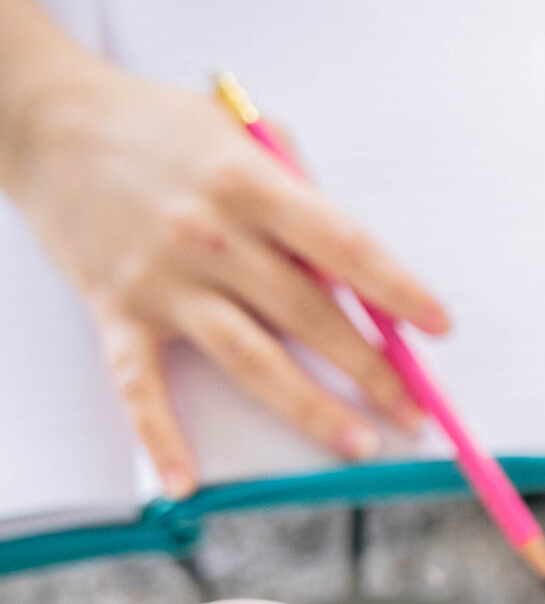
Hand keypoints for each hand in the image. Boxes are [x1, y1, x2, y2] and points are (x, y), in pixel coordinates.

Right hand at [0, 47, 446, 496]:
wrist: (46, 121)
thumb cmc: (159, 127)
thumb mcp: (242, 132)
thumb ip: (299, 190)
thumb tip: (352, 265)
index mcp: (248, 185)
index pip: (342, 245)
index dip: (396, 289)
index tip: (439, 325)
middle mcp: (208, 236)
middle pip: (308, 314)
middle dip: (371, 368)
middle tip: (417, 411)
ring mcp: (161, 279)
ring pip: (248, 357)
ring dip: (309, 406)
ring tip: (360, 441)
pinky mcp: (116, 310)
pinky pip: (139, 384)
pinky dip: (159, 437)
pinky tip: (184, 483)